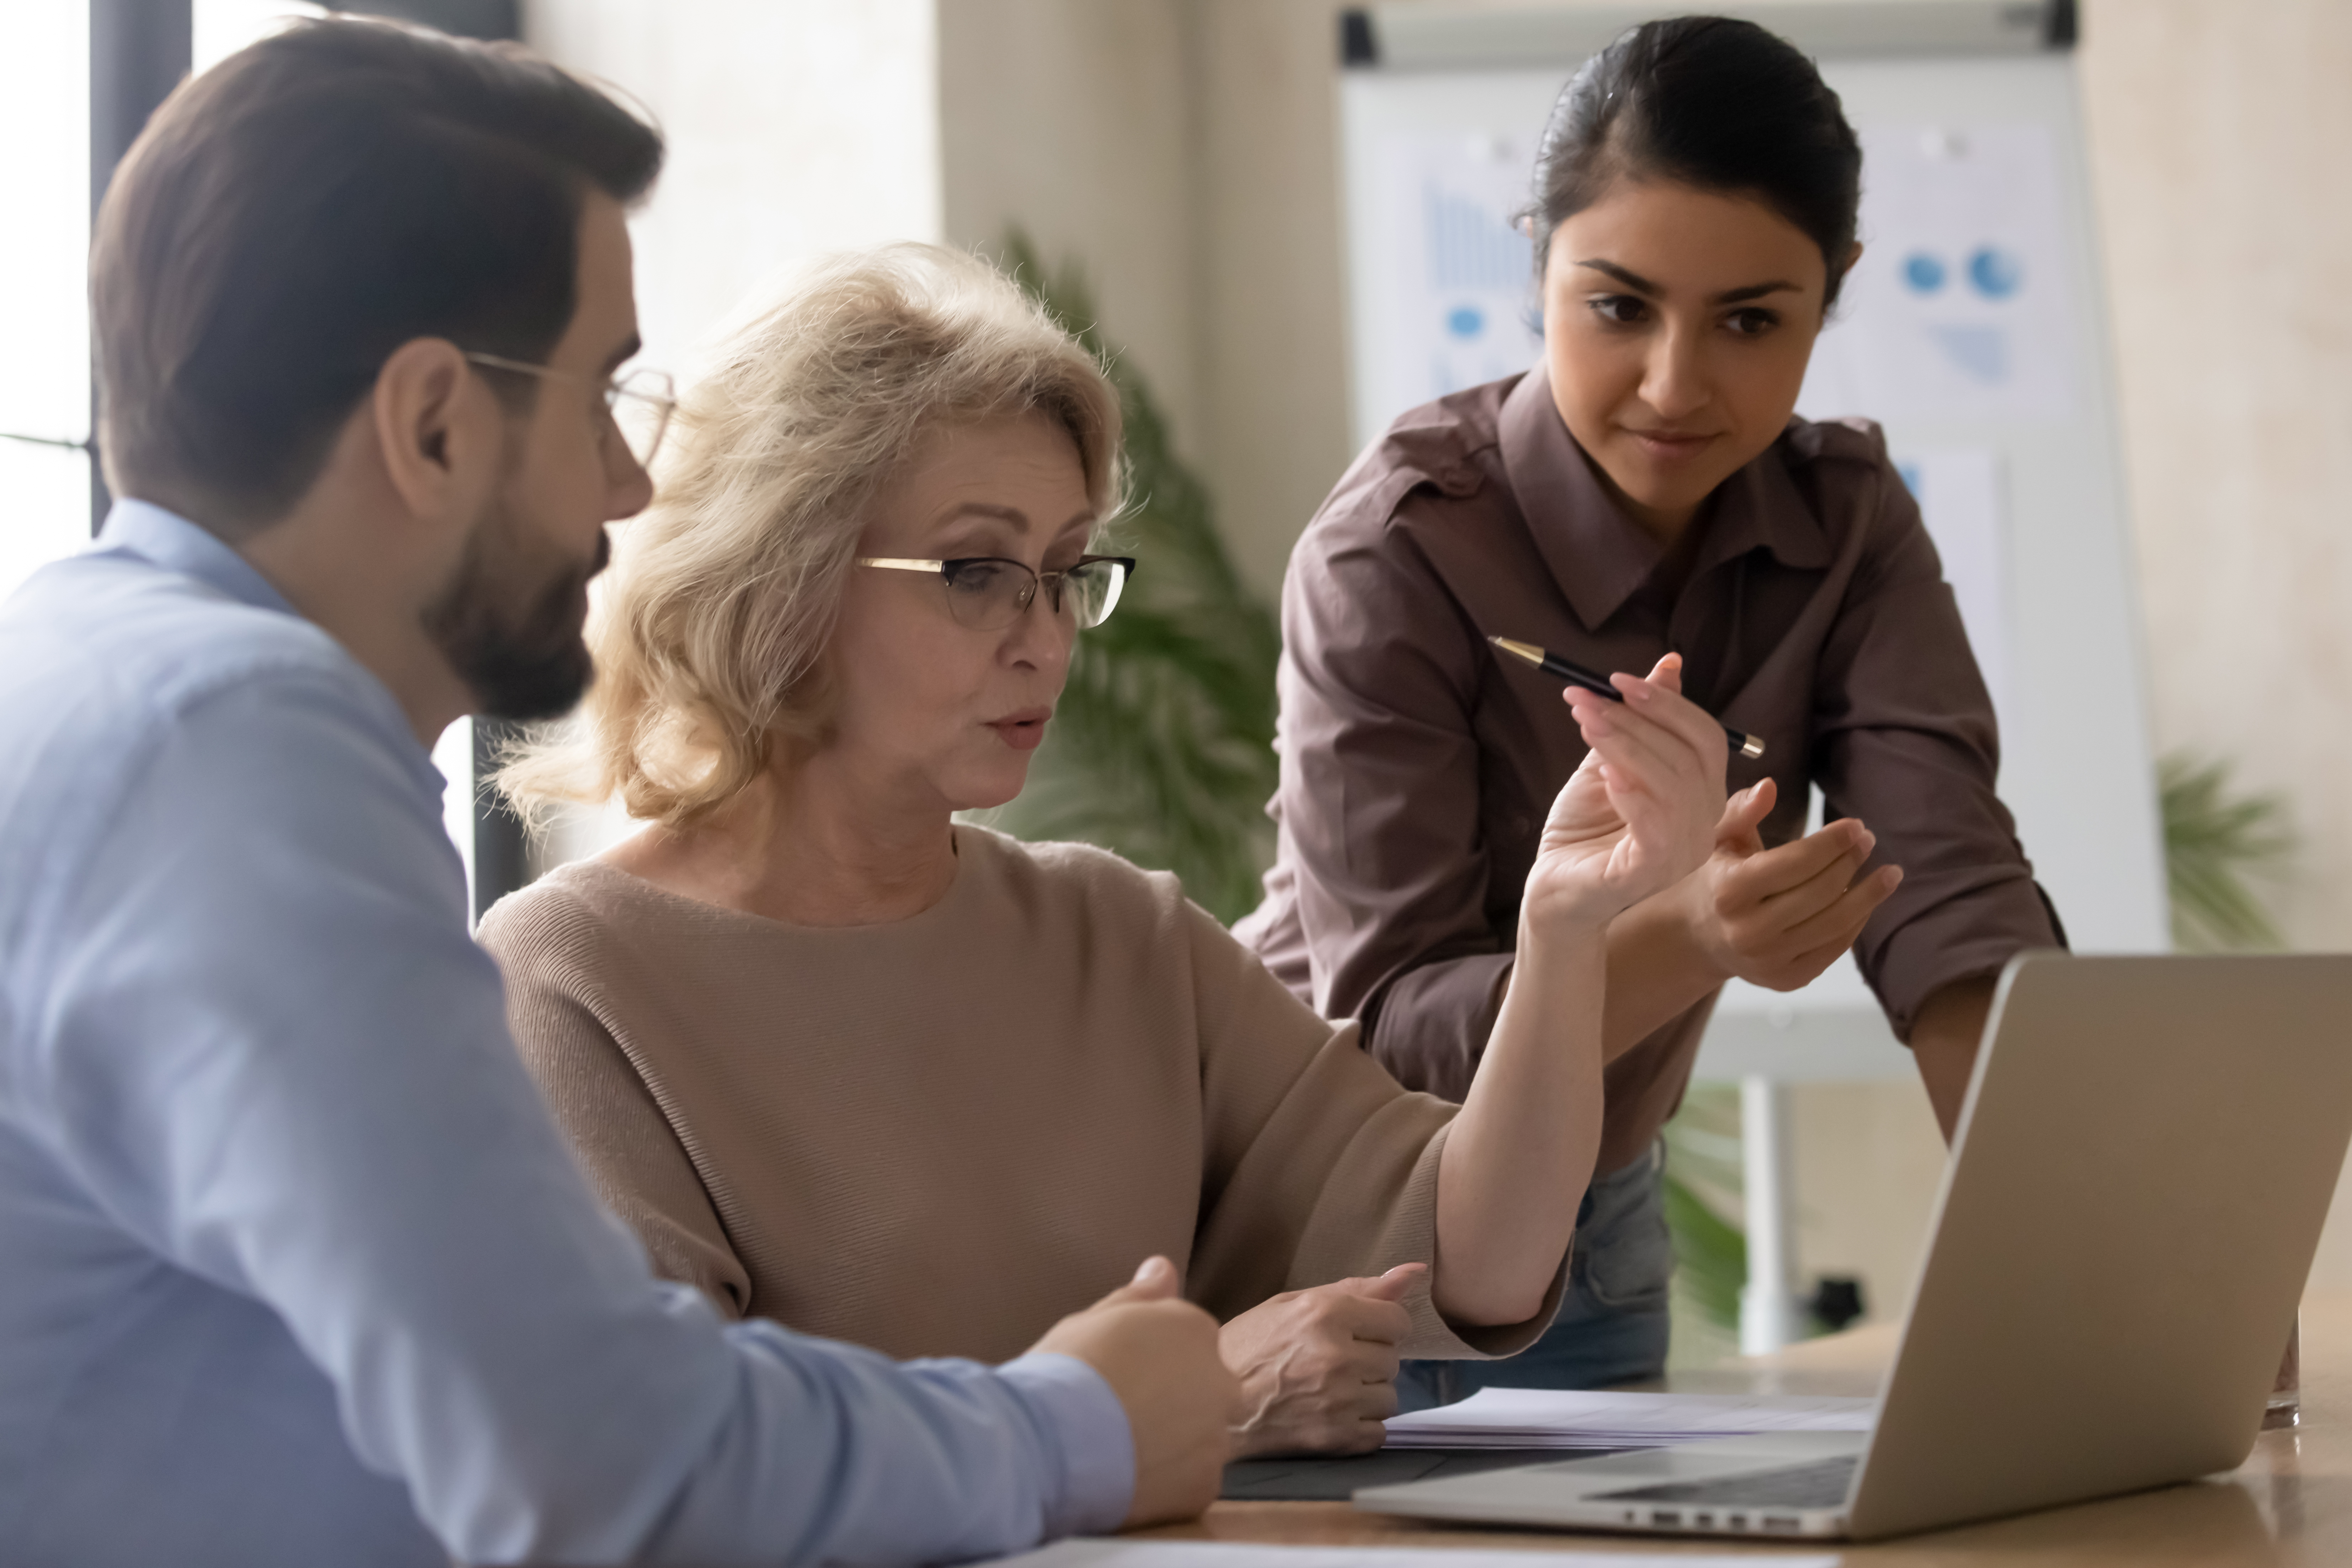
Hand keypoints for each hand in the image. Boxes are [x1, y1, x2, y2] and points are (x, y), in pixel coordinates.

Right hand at [1030, 1256, 1240, 1526]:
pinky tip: (1128, 1480)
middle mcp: (1220, 1382)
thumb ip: (1141, 1296)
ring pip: (1201, 1441)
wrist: (1051, 1442)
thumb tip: (1163, 1268)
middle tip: (1122, 1416)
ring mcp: (1215, 1440)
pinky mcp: (1202, 1489)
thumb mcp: (1097, 1318)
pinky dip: (1166, 1483)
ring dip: (1174, 1445)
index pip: (1189, 1342)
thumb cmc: (1067, 1369)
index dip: (1153, 1361)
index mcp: (1196, 1331)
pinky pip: (1190, 1484)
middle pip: (1205, 1391)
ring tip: (1121, 1453)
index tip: (1121, 1375)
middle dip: (1175, 1402)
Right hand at [1219, 1263, 1421, 1456]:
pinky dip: (1359, 1426)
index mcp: (1325, 1313)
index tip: (1354, 1333)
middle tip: (1329, 1363)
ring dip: (1366, 1394)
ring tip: (1328, 1391)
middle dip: (1367, 1359)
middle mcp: (1337, 1356)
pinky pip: (1379, 1431)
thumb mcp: (1291, 1304)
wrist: (1209, 1406)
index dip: (1378, 1326)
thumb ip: (1356, 1288)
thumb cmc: (1246, 1348)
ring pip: (1389, 1396)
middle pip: (1393, 1358)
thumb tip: (1414, 1271)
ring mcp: (1339, 1400)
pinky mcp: (1337, 1438)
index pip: (1397, 1319)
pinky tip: (1328, 1415)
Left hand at [1523, 653, 1725, 930]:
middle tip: (1587, 698)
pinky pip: (1657, 829)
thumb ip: (1639, 720)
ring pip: (1674, 785)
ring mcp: (1682, 853)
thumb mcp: (1610, 761)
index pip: (1705, 738)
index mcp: (1701, 793)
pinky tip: (1606, 776)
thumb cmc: (1585, 826)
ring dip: (1627, 746)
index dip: (1667, 703)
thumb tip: (1669, 664)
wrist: (1554, 884)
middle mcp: (1703, 824)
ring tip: (1587, 723)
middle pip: (1692, 756)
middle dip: (1638, 718)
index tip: (1616, 679)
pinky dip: (1633, 795)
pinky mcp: (1650, 874)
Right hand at [1672, 776, 1903, 990]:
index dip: (1832, 842)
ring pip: (1835, 923)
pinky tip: (1867, 901)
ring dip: (1869, 895)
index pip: (1796, 862)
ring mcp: (1769, 959)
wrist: (1701, 939)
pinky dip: (1856, 922)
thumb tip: (1769, 785)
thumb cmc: (1720, 879)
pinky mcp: (1786, 980)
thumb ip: (1743, 811)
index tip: (1856, 826)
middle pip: (1820, 891)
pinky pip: (1834, 948)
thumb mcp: (1723, 841)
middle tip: (1869, 841)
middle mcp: (1748, 930)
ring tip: (1890, 874)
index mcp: (1731, 890)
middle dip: (1851, 862)